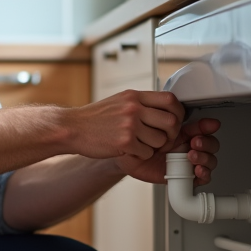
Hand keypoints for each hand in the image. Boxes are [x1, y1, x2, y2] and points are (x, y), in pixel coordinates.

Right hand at [65, 90, 184, 160]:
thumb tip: (164, 108)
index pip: (170, 99)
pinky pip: (147, 152)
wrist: (72, 128)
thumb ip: (140, 103)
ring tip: (141, 144)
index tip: (174, 120)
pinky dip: (142, 155)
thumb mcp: (120, 101)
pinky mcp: (125, 142)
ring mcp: (130, 125)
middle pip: (171, 121)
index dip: (178, 112)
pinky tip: (130, 150)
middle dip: (171, 134)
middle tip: (163, 139)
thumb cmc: (95, 118)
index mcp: (135, 96)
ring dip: (155, 147)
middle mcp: (134, 108)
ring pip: (161, 140)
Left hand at [115, 117, 220, 185]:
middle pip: (211, 143)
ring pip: (210, 159)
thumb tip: (180, 107)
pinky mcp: (184, 177)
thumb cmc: (135, 139)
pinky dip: (204, 174)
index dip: (207, 127)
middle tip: (194, 142)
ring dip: (205, 157)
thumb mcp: (149, 123)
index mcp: (183, 132)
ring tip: (192, 155)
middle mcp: (187, 146)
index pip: (204, 128)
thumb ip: (165, 116)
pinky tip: (197, 170)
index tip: (207, 125)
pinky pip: (202, 177)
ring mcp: (187, 162)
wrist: (124, 156)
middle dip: (206, 142)